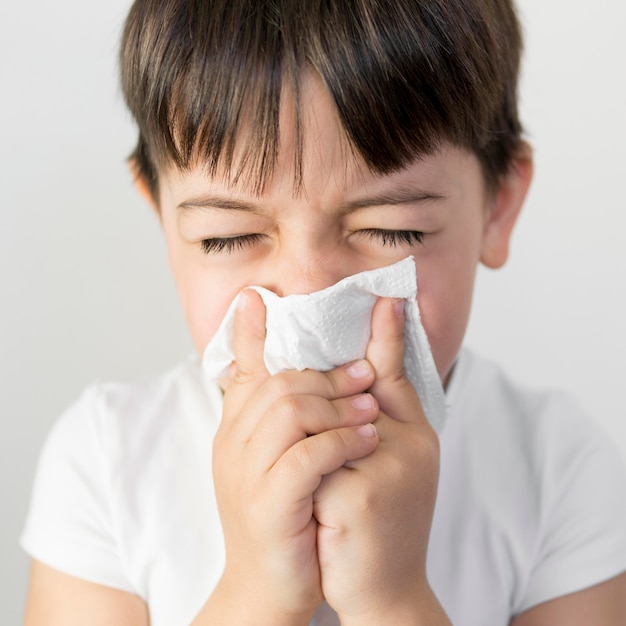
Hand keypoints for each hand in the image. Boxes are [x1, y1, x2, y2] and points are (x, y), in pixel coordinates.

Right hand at [208, 290, 380, 624]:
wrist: (268, 587)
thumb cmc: (285, 517)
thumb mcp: (280, 462)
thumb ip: (287, 420)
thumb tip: (309, 382)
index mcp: (236, 430)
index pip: (241, 369)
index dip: (248, 332)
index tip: (258, 297)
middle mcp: (233, 444)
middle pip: (278, 382)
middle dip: (327, 374)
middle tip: (366, 372)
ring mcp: (246, 472)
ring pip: (291, 409)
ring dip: (339, 405)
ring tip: (372, 409)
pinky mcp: (268, 502)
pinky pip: (307, 455)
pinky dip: (342, 442)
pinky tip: (367, 443)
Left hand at [313, 297, 448, 624]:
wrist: (385, 590)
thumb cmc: (379, 523)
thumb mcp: (384, 469)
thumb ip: (373, 422)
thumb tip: (358, 377)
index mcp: (415, 434)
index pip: (395, 371)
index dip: (389, 333)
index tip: (386, 297)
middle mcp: (410, 444)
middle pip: (354, 390)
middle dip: (318, 386)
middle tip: (301, 382)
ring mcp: (388, 469)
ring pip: (325, 427)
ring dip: (306, 440)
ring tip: (310, 462)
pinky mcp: (361, 497)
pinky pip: (313, 463)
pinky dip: (303, 476)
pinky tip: (315, 505)